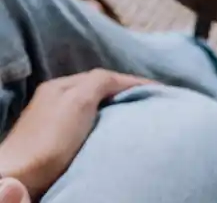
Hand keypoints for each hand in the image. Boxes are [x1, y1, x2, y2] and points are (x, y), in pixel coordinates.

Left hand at [0, 70, 151, 197]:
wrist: (21, 175)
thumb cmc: (51, 138)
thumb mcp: (78, 100)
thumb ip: (100, 82)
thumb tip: (124, 80)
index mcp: (61, 86)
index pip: (105, 76)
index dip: (134, 82)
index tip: (161, 90)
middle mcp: (57, 98)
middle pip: (100, 90)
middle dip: (127, 93)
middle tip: (153, 102)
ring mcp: (56, 120)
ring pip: (95, 106)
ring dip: (118, 108)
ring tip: (140, 115)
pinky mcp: (58, 141)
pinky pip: (90, 123)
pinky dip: (108, 122)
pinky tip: (116, 131)